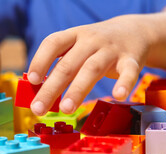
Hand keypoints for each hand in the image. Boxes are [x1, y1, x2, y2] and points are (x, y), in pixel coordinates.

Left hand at [27, 15, 153, 115]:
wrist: (134, 32)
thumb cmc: (98, 46)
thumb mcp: (78, 47)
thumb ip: (62, 65)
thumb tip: (40, 92)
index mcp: (74, 36)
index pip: (53, 43)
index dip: (40, 60)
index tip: (32, 80)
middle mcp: (90, 40)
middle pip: (68, 64)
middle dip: (51, 88)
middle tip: (39, 108)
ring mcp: (111, 50)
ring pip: (92, 69)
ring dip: (77, 90)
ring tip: (66, 109)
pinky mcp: (131, 60)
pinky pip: (128, 72)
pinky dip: (124, 83)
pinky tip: (117, 96)